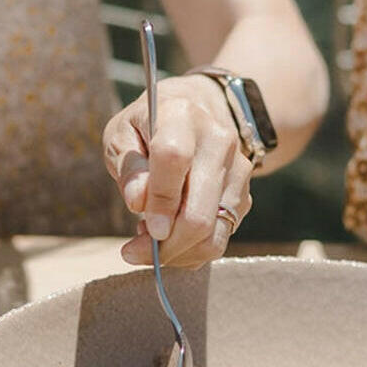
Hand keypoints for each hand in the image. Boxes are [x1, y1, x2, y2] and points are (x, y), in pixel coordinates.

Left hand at [102, 75, 252, 267]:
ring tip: (149, 242)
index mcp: (182, 116)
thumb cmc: (147, 129)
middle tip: (134, 251)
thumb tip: (139, 202)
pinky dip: (190, 252)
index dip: (160, 200)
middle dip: (165, 245)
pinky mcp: (244, 197)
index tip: (145, 229)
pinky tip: (170, 238)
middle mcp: (218, 141)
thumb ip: (129, 168)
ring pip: (212, 235)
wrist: (195, 113)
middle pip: (199, 213)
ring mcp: (237, 171)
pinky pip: (218, 240)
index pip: (175, 159)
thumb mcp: (122, 136)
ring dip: (176, 253)